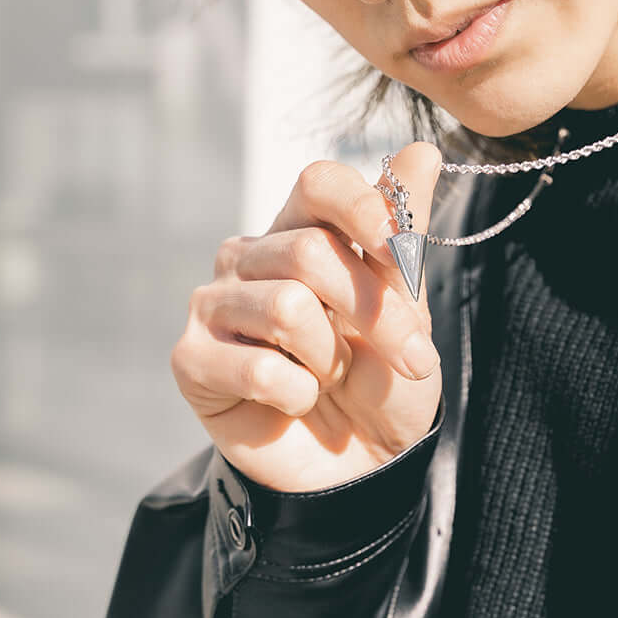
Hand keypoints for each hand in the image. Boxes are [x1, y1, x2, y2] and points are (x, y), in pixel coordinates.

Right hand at [171, 141, 443, 492]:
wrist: (361, 466)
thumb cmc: (382, 383)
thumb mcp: (408, 310)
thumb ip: (404, 235)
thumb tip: (425, 152)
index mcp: (301, 231)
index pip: (318, 182)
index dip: (361, 207)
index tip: (399, 252)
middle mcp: (250, 258)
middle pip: (309, 252)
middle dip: (373, 313)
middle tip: (405, 358)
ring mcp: (213, 305)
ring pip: (285, 307)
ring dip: (329, 358)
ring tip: (328, 378)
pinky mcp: (191, 359)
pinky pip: (259, 367)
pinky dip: (297, 395)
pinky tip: (294, 403)